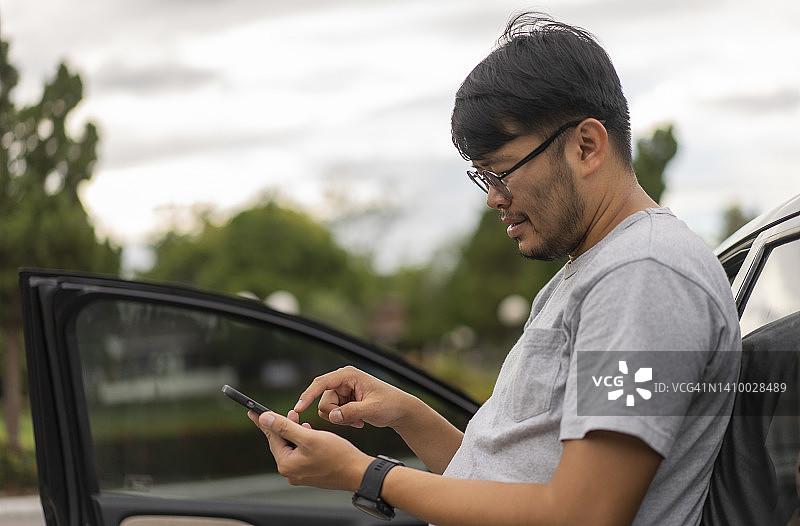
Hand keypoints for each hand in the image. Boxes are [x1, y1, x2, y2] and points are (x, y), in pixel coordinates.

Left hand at [248, 409, 372, 490]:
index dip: (265, 421)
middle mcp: (290, 472)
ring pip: (291, 447)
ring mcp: (300, 474)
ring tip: (300, 420)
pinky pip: (300, 453)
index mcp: (286, 464)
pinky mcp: (309, 473)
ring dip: (295, 432)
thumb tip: (264, 419)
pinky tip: (309, 433)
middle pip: (281, 442)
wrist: (357, 472)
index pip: (272, 437)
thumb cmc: (337, 455)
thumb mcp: (308, 437)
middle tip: (290, 412)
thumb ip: (285, 427)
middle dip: (283, 426)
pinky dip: (302, 441)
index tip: (253, 411)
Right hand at [293, 366, 413, 429]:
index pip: (322, 383)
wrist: (400, 410)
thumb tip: (332, 416)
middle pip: (323, 401)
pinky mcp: (343, 400)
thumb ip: (351, 412)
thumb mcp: (372, 409)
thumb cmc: (390, 404)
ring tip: (359, 420)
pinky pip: (332, 414)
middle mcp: (342, 380)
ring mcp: (342, 391)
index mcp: (349, 375)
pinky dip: (343, 421)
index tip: (298, 409)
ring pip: (326, 409)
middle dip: (335, 415)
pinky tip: (359, 421)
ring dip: (340, 419)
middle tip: (354, 421)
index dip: (308, 395)